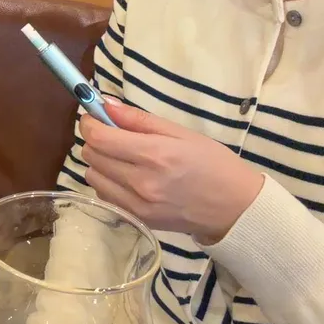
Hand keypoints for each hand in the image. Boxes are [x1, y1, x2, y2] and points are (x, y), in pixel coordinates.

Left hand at [80, 97, 263, 244]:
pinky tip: (126, 177)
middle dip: (96, 140)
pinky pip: (104, 195)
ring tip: (121, 157)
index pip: (99, 138)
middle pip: (91, 156)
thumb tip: (105, 104)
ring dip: (99, 162)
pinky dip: (107, 182)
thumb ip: (138, 119)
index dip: (90, 123)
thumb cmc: (212, 163)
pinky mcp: (136, 219)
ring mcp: (136, 204)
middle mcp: (140, 182)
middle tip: (113, 135)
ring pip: (92, 176)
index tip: (94, 117)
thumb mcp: (180, 132)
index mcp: (153, 155)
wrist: (234, 207)